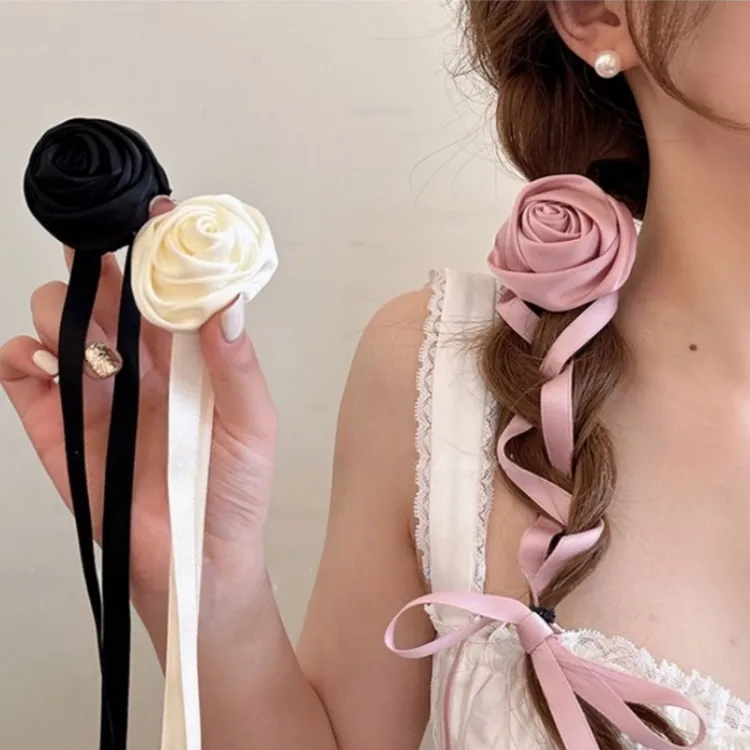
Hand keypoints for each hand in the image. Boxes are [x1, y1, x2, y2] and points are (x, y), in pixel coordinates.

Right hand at [0, 198, 276, 646]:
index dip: (155, 248)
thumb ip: (237, 365)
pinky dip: (19, 356)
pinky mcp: (56, 425)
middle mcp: (137, 363)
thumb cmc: (234, 491)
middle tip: (98, 263)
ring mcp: (93, 390)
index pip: (164, 287)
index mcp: (186, 356)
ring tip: (89, 350)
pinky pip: (21, 373)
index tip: (152, 215)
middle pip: (102, 291)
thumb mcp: (252, 425)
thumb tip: (226, 302)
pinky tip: (43, 366)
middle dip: (95, 265)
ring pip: (56, 321)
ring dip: (60, 314)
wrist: (194, 560)